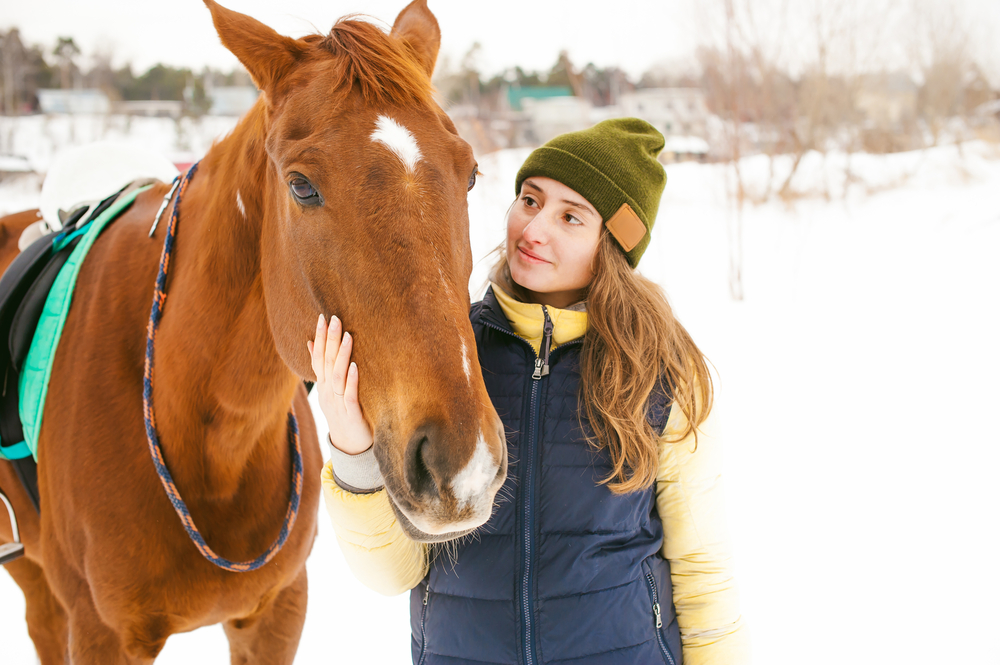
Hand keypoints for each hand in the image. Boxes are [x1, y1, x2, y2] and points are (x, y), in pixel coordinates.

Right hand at [308, 314, 373, 455]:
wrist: (350, 446)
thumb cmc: (344, 413)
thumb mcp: (331, 390)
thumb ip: (322, 368)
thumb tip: (310, 343)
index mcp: (324, 386)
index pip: (318, 357)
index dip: (319, 338)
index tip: (322, 317)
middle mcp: (327, 392)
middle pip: (326, 363)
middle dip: (330, 340)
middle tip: (335, 318)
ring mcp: (338, 403)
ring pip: (337, 376)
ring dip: (341, 355)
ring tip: (347, 336)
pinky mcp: (351, 414)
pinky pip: (349, 395)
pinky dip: (351, 380)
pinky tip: (355, 366)